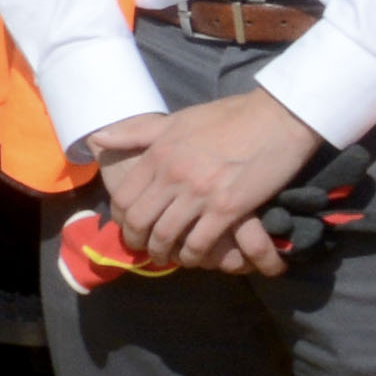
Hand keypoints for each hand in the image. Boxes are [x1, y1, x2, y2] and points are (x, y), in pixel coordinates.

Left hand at [86, 91, 313, 274]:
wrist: (277, 117)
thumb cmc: (229, 117)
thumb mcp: (176, 121)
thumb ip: (136, 133)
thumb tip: (98, 138)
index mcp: (158, 154)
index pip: (124, 197)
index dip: (121, 219)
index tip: (128, 227)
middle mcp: (173, 175)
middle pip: (139, 221)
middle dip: (137, 241)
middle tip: (143, 249)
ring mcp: (199, 193)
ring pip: (166, 236)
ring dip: (163, 253)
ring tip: (168, 257)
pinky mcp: (227, 208)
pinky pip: (199, 243)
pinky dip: (193, 256)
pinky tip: (194, 257)